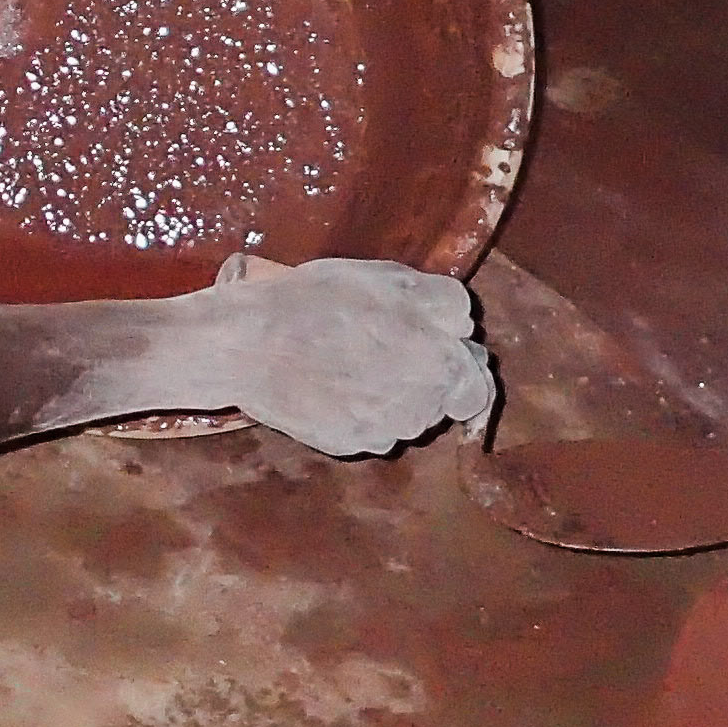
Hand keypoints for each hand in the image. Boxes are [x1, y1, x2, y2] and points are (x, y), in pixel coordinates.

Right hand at [172, 254, 491, 454]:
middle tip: (382, 343)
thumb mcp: (393, 280)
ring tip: (350, 359)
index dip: (459, 367)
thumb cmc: (322, 304)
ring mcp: (381, 434)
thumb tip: (466, 330)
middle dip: (422, 376)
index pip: (477, 390)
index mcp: (442, 368)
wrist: (250, 345)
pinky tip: (330, 382)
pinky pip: (368, 430)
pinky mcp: (346, 446)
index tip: (434, 350)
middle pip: (439, 403)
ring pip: (403, 417)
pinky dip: (358, 410)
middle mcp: (420, 412)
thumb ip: (447, 304)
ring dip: (391, 394)